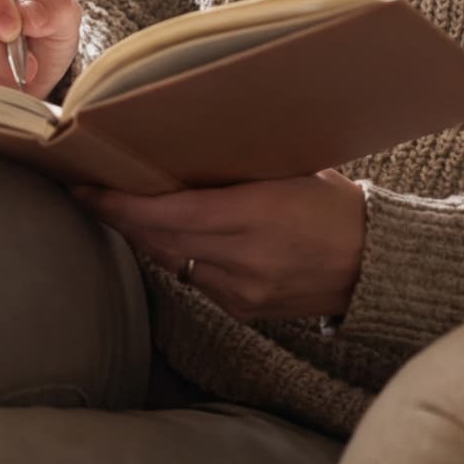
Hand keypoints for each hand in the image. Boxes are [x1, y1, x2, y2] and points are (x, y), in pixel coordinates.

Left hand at [78, 169, 364, 322]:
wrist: (376, 266)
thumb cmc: (336, 207)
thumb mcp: (293, 173)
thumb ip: (239, 171)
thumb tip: (183, 153)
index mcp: (258, 213)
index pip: (168, 213)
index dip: (121, 204)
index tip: (87, 188)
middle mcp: (245, 257)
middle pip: (160, 240)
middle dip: (123, 218)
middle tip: (94, 192)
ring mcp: (243, 290)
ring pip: (173, 262)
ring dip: (148, 238)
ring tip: (127, 211)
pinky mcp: (245, 310)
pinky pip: (196, 281)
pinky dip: (181, 257)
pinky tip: (175, 239)